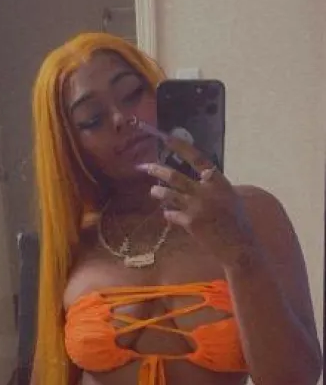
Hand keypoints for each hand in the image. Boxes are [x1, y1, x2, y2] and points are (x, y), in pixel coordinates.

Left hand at [138, 135, 256, 266]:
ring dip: (159, 192)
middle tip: (146, 167)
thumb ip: (214, 186)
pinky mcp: (190, 222)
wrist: (238, 246)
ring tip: (153, 190)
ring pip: (170, 194)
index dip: (181, 147)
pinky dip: (169, 213)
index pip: (198, 158)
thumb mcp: (230, 197)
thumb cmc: (237, 222)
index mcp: (219, 181)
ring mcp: (197, 207)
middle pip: (176, 177)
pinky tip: (168, 213)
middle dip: (158, 170)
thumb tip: (201, 176)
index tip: (167, 138)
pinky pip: (172, 214)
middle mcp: (207, 191)